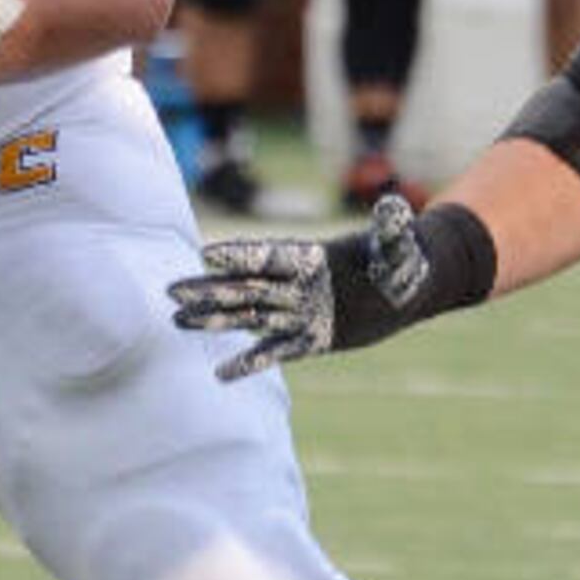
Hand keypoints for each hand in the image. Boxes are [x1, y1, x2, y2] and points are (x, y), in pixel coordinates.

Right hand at [169, 193, 443, 380]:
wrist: (408, 288)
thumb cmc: (405, 260)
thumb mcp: (400, 247)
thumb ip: (391, 229)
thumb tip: (395, 206)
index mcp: (312, 257)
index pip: (269, 256)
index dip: (240, 256)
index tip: (206, 255)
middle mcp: (297, 284)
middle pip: (245, 286)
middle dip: (209, 289)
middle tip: (171, 291)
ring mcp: (300, 312)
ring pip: (249, 317)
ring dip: (214, 319)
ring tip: (177, 320)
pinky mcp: (311, 339)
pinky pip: (275, 352)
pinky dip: (249, 363)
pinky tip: (220, 374)